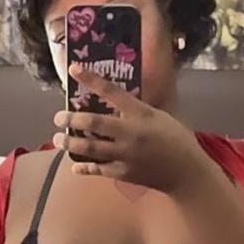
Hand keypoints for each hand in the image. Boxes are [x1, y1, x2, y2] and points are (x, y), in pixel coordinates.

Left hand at [52, 63, 214, 195]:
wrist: (185, 173)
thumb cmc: (176, 140)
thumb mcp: (160, 117)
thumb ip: (138, 110)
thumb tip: (117, 101)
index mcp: (141, 114)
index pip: (112, 92)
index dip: (91, 79)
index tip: (73, 69)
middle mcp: (130, 133)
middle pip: (94, 122)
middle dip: (72, 118)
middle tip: (58, 117)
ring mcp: (125, 155)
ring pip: (91, 148)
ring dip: (71, 142)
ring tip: (58, 139)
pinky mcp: (123, 173)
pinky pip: (98, 170)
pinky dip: (84, 168)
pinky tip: (74, 165)